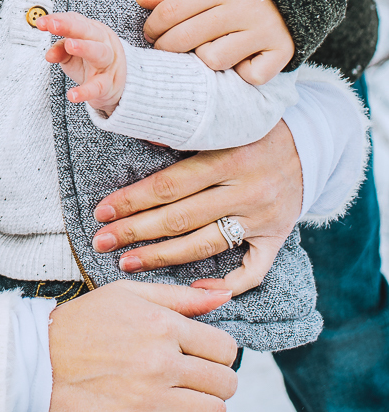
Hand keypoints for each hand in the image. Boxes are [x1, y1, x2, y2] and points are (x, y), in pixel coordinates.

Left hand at [38, 12, 127, 113]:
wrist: (119, 85)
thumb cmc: (91, 62)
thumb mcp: (73, 53)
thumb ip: (60, 49)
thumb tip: (49, 54)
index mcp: (92, 31)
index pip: (75, 20)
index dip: (58, 20)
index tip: (42, 22)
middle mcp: (102, 43)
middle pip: (87, 31)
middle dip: (70, 26)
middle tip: (53, 25)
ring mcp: (107, 63)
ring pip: (99, 53)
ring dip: (84, 47)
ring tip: (69, 45)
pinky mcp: (108, 85)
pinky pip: (97, 87)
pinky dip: (85, 91)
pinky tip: (73, 95)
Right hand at [47, 281, 237, 411]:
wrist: (36, 359)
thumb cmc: (82, 321)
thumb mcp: (127, 294)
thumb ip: (179, 296)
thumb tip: (225, 295)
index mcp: (161, 325)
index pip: (225, 348)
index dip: (222, 354)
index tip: (208, 357)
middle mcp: (160, 362)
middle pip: (225, 383)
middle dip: (220, 383)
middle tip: (203, 382)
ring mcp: (149, 399)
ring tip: (195, 406)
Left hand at [90, 120, 302, 295]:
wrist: (310, 143)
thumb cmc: (252, 129)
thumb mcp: (221, 121)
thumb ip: (184, 133)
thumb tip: (140, 137)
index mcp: (227, 157)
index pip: (169, 185)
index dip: (132, 200)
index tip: (102, 211)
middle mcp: (246, 190)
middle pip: (180, 218)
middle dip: (135, 231)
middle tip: (101, 241)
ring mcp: (262, 217)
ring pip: (205, 245)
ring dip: (162, 257)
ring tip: (127, 262)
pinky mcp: (277, 237)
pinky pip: (253, 271)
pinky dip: (225, 284)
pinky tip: (193, 289)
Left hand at [137, 0, 293, 83]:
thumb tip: (140, 0)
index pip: (171, 11)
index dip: (152, 26)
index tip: (150, 32)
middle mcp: (243, 7)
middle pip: (187, 37)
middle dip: (165, 47)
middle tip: (164, 46)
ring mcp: (264, 30)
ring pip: (214, 60)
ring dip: (203, 58)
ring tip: (203, 48)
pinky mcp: (282, 50)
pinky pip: (250, 76)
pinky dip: (241, 73)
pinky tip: (238, 59)